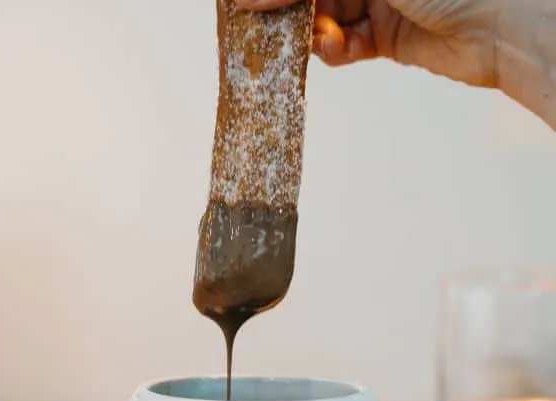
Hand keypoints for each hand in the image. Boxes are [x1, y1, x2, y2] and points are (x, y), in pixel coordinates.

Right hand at [235, 0, 498, 88]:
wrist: (504, 24)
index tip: (243, 0)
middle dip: (289, 4)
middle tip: (258, 20)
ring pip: (326, 15)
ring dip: (311, 30)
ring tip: (312, 37)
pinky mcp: (390, 36)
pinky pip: (348, 43)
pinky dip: (335, 50)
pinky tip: (334, 50)